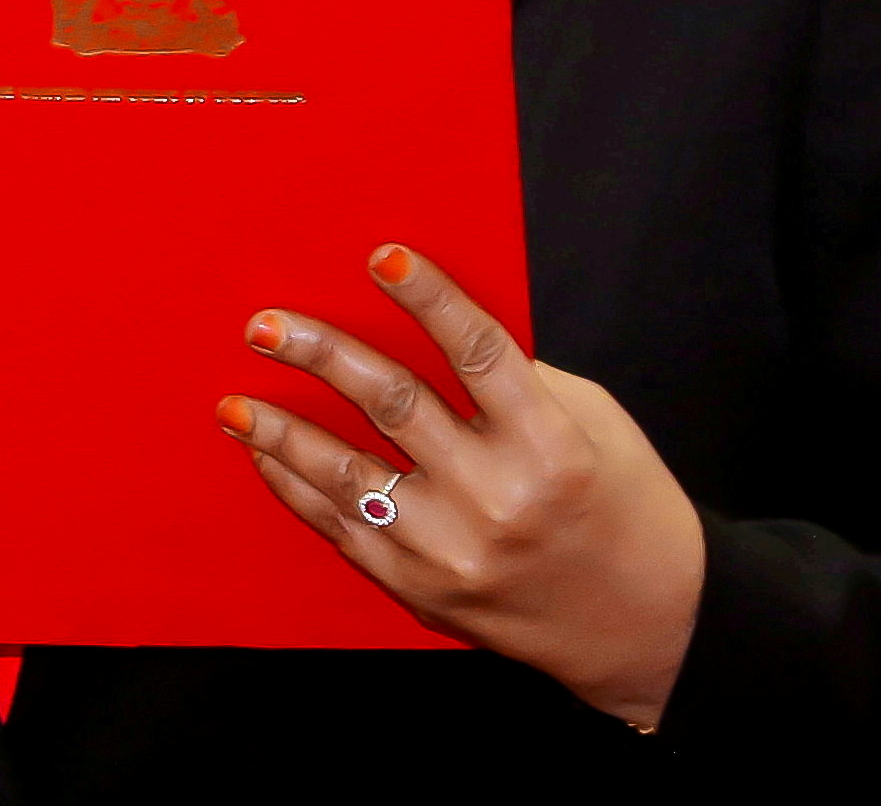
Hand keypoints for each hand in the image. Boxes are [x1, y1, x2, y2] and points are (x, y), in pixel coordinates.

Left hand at [217, 245, 704, 729]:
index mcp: (550, 446)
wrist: (644, 624)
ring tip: (236, 400)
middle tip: (267, 324)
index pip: (479, 352)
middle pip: (396, 405)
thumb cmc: (623, 506)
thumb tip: (431, 331)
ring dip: (283, 431)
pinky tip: (268, 456)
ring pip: (348, 474)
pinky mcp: (420, 589)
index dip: (429, 298)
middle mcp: (496, 499)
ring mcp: (450, 551)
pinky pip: (343, 529)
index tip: (382, 255)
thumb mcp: (593, 426)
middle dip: (323, 356)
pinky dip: (299, 488)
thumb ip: (518, 383)